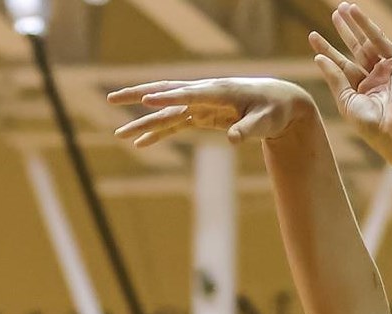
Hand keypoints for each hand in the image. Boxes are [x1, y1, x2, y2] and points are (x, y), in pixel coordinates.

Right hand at [107, 78, 314, 146]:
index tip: (145, 100)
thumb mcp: (265, 121)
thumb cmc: (275, 110)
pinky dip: (158, 133)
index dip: (166, 96)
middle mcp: (203, 95)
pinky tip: (141, 144)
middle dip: (137, 97)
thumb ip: (248, 128)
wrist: (281, 104)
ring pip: (165, 112)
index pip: (187, 94)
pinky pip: (175, 124)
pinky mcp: (202, 116)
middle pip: (164, 93)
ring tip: (118, 135)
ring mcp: (200, 105)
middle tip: (110, 100)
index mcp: (218, 91)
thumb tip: (234, 139)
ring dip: (142, 123)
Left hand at [309, 2, 391, 146]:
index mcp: (361, 91)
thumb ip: (334, 78)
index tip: (313, 36)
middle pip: (356, 50)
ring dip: (356, 25)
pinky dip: (368, 26)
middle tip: (334, 13)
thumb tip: (318, 58)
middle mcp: (375, 79)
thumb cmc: (372, 126)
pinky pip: (381, 41)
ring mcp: (388, 71)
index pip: (341, 65)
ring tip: (343, 8)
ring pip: (369, 42)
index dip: (327, 50)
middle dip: (345, 32)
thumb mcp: (346, 101)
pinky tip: (356, 13)